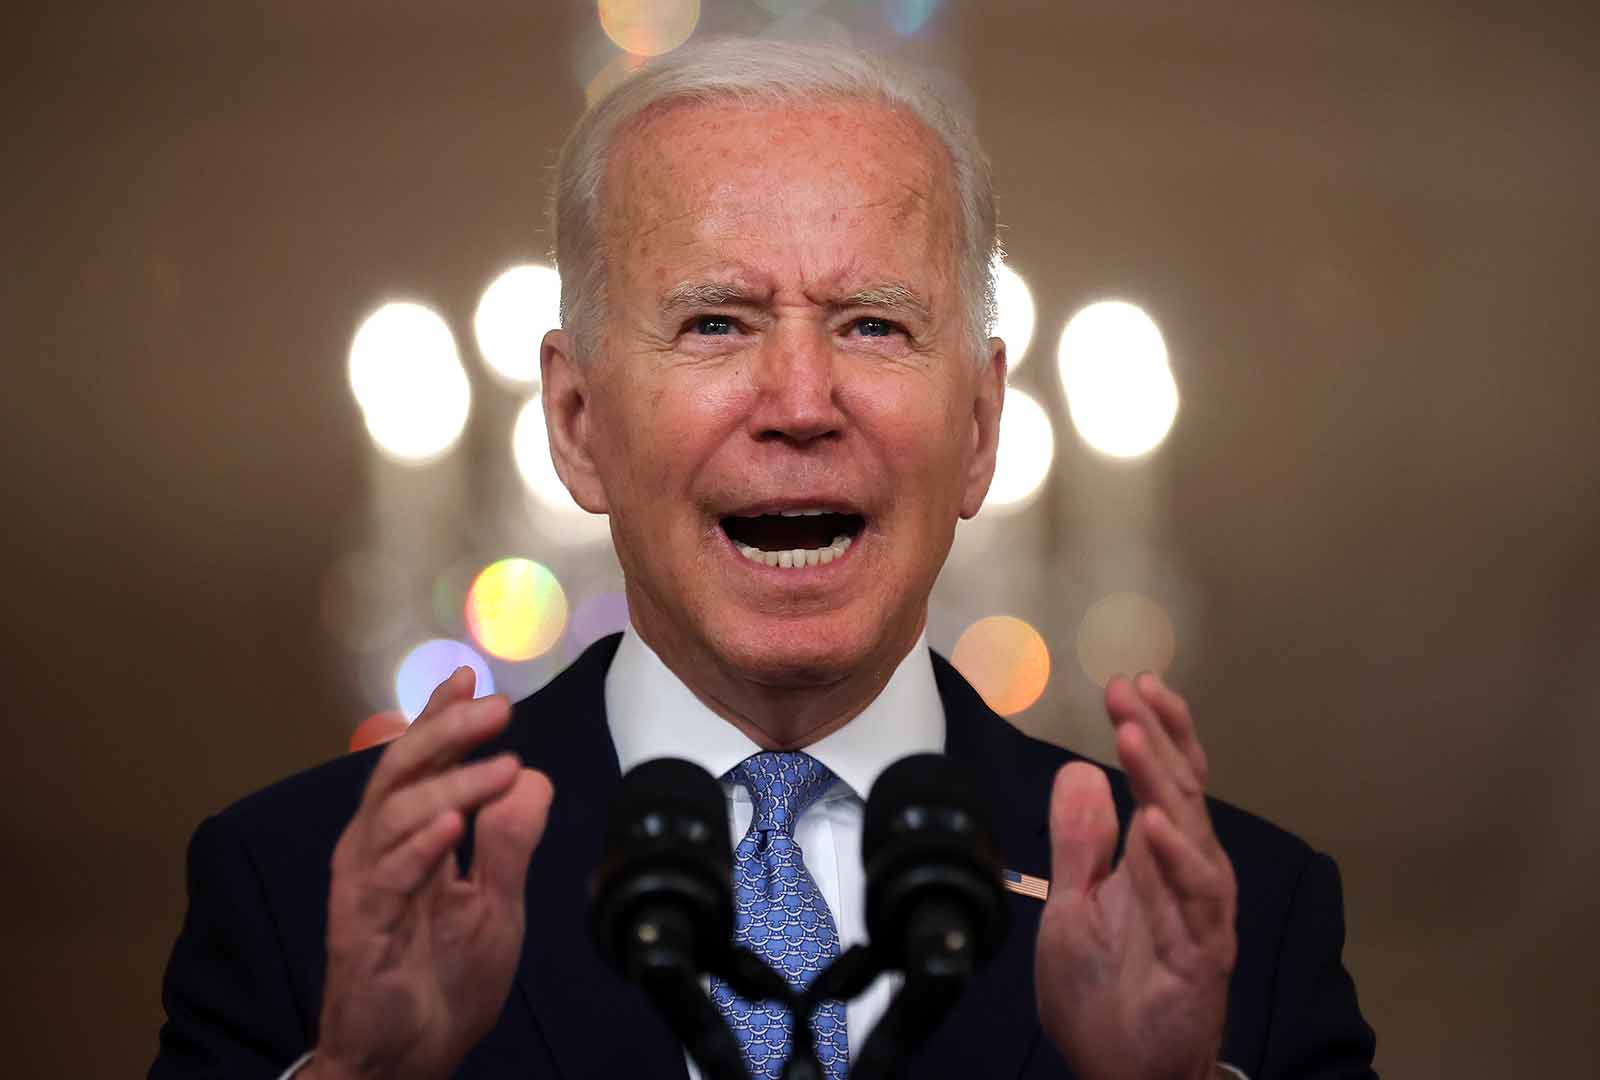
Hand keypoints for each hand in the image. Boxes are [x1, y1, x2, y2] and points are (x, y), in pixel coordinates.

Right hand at [308, 667, 553, 1079]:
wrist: (408, 1058)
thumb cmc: (444, 981)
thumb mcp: (496, 902)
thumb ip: (509, 840)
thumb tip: (531, 776)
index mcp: (408, 838)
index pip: (421, 763)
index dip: (441, 718)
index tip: (471, 678)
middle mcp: (377, 849)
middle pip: (402, 771)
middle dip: (448, 732)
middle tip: (497, 709)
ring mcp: (364, 885)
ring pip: (397, 812)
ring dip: (452, 784)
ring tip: (501, 766)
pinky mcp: (359, 925)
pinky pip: (387, 875)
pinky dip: (420, 846)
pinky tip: (454, 827)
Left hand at [1035, 673, 1236, 1079]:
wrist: (1121, 1074)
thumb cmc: (1103, 995)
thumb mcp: (1072, 904)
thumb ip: (1078, 841)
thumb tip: (1079, 771)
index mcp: (1156, 859)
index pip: (1165, 780)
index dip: (1155, 731)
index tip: (1130, 684)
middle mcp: (1185, 875)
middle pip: (1179, 791)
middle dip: (1155, 736)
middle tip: (1128, 690)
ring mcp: (1198, 913)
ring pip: (1189, 833)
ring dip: (1163, 782)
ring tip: (1132, 736)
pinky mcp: (1200, 954)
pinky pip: (1195, 901)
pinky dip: (1176, 860)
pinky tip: (1152, 824)